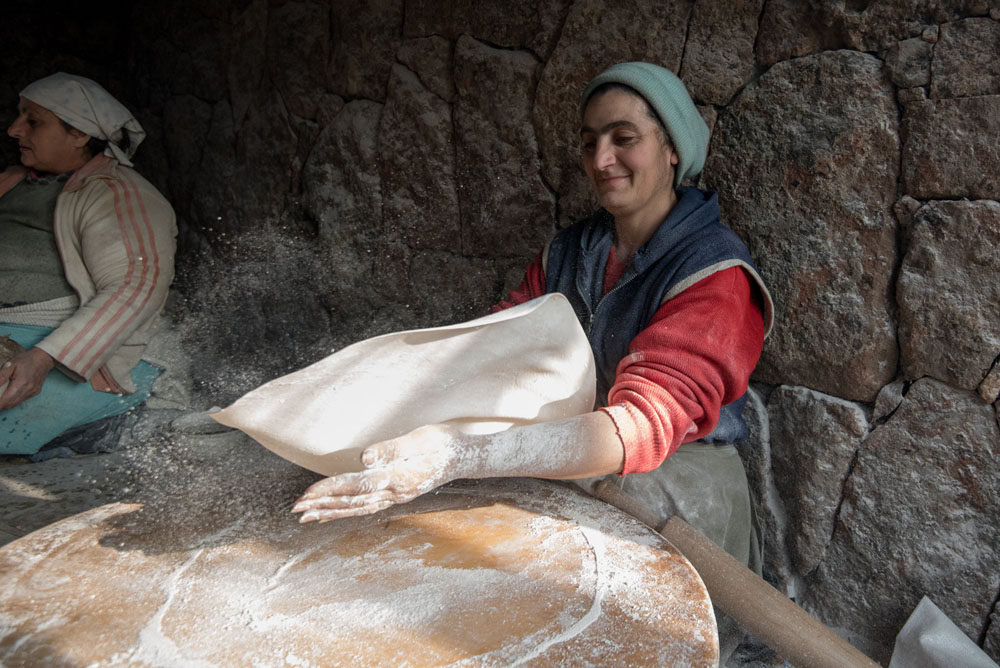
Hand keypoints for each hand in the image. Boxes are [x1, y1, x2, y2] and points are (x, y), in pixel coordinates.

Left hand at [0, 348, 55, 410]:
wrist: (43, 358)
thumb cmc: (26, 360)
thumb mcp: (11, 364)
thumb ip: (1, 376)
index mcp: (21, 383)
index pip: (6, 400)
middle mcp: (28, 390)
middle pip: (10, 404)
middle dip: (1, 404)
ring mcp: (33, 392)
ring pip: (15, 403)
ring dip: (6, 403)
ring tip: (1, 396)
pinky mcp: (35, 392)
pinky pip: (22, 400)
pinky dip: (14, 399)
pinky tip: (11, 392)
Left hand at [291, 423, 478, 522]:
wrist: (467, 456)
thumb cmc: (444, 444)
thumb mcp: (421, 439)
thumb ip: (393, 449)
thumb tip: (364, 458)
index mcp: (399, 480)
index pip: (358, 486)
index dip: (331, 489)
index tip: (308, 493)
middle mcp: (395, 493)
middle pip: (352, 503)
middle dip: (323, 506)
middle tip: (296, 510)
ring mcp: (396, 496)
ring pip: (357, 508)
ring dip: (331, 512)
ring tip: (306, 516)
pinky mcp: (396, 494)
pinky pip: (367, 506)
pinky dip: (347, 511)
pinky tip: (333, 513)